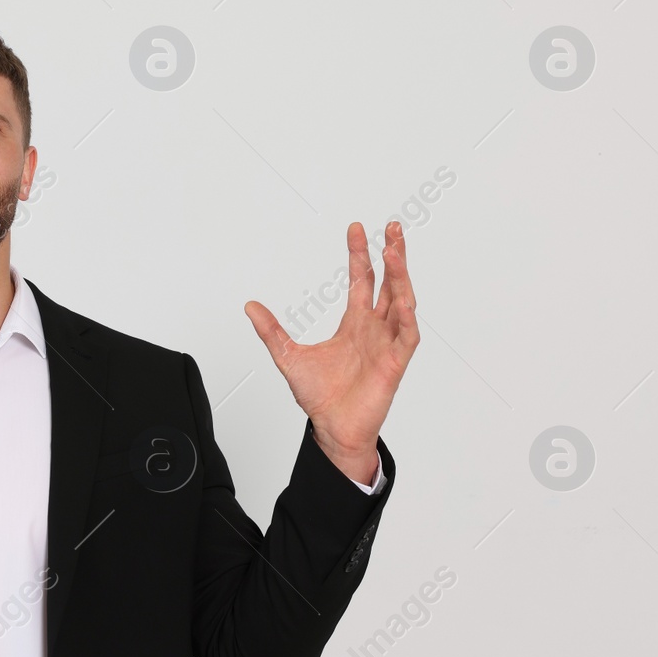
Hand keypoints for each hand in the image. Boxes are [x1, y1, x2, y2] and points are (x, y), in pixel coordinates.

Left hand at [243, 221, 419, 484]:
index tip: (357, 228)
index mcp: (355, 323)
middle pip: (389, 283)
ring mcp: (388, 344)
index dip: (360, 254)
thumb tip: (250, 306)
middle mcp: (375, 328)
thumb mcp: (288, 356)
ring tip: (394, 253)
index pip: (362, 280)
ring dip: (401, 278)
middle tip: (393, 227)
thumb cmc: (320, 396)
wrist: (332, 429)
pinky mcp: (395, 363)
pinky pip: (407, 335)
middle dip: (392, 255)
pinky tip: (403, 300)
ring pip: (402, 302)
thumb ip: (271, 331)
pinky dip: (406, 317)